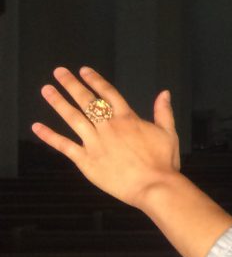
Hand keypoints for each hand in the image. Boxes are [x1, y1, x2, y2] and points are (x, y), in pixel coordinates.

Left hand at [32, 66, 181, 207]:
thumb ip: (164, 112)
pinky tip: (37, 127)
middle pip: (86, 101)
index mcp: (127, 119)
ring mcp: (95, 142)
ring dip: (58, 103)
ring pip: (73, 118)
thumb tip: (164, 93)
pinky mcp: (86, 160)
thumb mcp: (169, 133)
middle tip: (59, 72)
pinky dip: (49, 136)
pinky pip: (64, 146)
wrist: (154, 186)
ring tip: (46, 90)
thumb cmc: (163, 162)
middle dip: (71, 85)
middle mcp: (108, 127)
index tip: (84, 70)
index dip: (95, 80)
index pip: (108, 94)